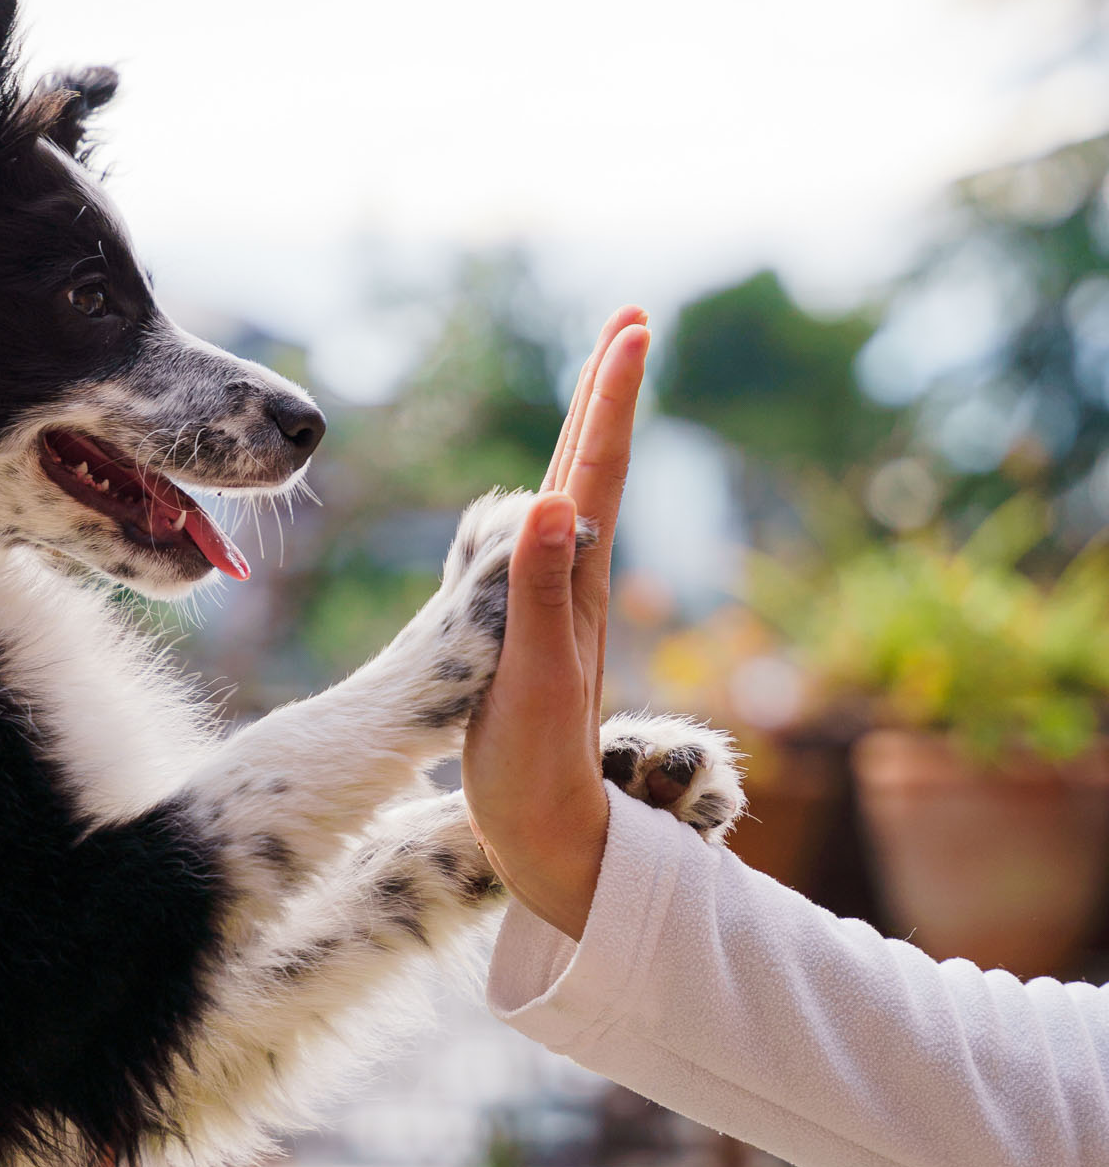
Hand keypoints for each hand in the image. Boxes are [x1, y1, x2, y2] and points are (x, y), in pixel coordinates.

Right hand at [461, 306, 649, 937]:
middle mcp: (574, 587)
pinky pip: (544, 547)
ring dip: (585, 440)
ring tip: (597, 389)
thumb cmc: (536, 771)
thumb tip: (554, 500)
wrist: (550, 841)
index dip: (609, 400)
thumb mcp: (536, 681)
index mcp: (575, 587)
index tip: (632, 329)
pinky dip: (549, 503)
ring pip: (574, 503)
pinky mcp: (534, 637)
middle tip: (630, 325)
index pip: (593, 474)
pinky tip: (547, 503)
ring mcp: (558, 611)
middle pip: (592, 472)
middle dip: (607, 397)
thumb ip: (539, 593)